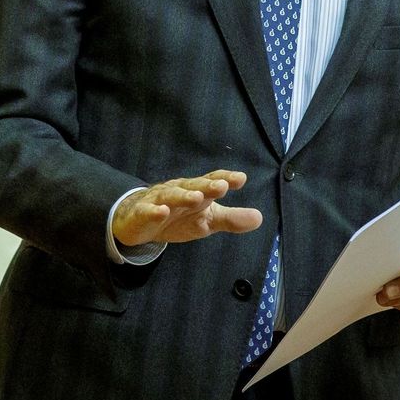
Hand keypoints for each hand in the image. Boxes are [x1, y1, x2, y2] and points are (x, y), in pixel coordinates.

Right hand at [112, 171, 263, 247]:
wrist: (139, 221)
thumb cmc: (178, 217)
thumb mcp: (206, 220)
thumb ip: (231, 219)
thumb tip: (259, 218)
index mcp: (196, 191)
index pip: (212, 182)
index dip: (225, 179)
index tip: (240, 178)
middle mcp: (179, 191)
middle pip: (193, 186)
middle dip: (207, 185)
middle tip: (222, 186)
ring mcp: (159, 200)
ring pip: (171, 196)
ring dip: (183, 196)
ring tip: (196, 197)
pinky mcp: (142, 213)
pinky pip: (147, 211)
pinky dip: (153, 210)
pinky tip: (161, 211)